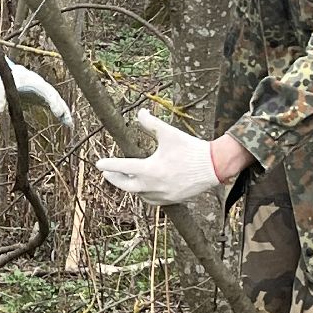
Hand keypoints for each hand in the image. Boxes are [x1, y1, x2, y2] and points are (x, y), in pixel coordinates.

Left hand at [0, 58, 73, 127]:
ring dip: (64, 112)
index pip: (47, 91)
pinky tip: (65, 124)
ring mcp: (40, 91)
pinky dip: (59, 113)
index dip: (53, 102)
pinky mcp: (37, 97)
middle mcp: (39, 85)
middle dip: (63, 108)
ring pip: (56, 101)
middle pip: (55, 97)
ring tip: (70, 125)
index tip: (58, 113)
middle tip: (69, 122)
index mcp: (32, 80)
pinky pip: (51, 105)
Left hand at [96, 108, 223, 205]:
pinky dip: (143, 193)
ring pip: (138, 193)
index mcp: (152, 169)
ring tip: (123, 177)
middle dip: (114, 179)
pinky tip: (141, 187)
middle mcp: (154, 185)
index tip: (98, 163)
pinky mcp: (171, 200)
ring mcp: (162, 195)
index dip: (110, 165)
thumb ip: (152, 124)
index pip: (124, 167)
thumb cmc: (191, 149)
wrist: (214, 166)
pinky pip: (150, 200)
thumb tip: (139, 112)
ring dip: (130, 186)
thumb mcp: (170, 134)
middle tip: (107, 173)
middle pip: (126, 185)